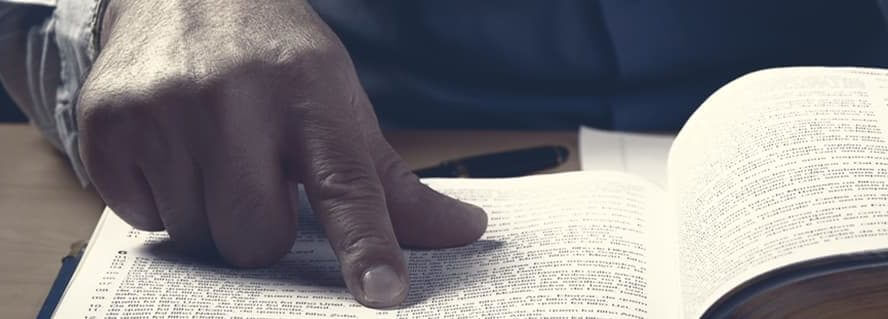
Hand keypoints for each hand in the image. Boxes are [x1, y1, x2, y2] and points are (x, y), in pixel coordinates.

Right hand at [77, 0, 486, 307]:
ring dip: (213, 218)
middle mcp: (235, 99)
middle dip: (266, 231)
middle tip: (263, 182)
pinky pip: (142, 220)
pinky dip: (163, 202)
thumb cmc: (280, 62)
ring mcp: (162, 110)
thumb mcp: (342, 107)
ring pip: (197, 238)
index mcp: (310, 94)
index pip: (346, 187)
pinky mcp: (106, 126)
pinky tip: (174, 152)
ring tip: (217, 159)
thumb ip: (395, 183)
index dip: (365, 246)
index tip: (383, 292)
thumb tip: (467, 233)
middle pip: (257, 239)